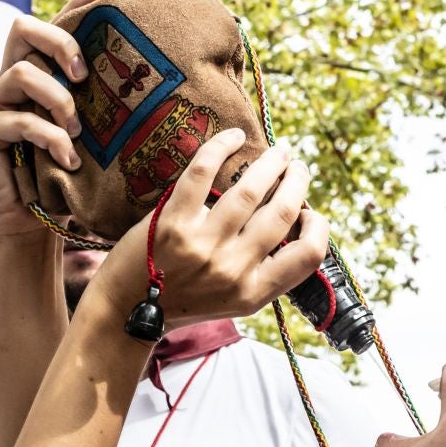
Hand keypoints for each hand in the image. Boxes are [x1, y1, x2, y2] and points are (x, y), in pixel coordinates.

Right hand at [0, 0, 106, 237]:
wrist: (32, 224)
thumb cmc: (66, 180)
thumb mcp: (93, 137)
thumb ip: (103, 107)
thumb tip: (156, 87)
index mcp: (39, 74)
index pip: (52, 23)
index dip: (77, 5)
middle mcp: (11, 81)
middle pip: (22, 27)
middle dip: (59, 42)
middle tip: (84, 75)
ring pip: (23, 72)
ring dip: (58, 101)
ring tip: (76, 132)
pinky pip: (17, 119)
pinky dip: (49, 138)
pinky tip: (68, 159)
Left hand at [87, 128, 327, 325]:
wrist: (127, 309)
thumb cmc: (183, 300)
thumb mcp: (234, 300)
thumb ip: (263, 271)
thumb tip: (292, 225)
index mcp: (253, 293)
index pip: (309, 255)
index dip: (318, 227)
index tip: (308, 212)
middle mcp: (232, 270)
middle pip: (282, 213)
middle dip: (296, 182)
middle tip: (296, 167)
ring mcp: (202, 245)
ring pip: (250, 190)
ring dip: (271, 164)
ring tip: (277, 154)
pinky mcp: (173, 223)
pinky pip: (203, 173)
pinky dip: (222, 147)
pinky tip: (235, 137)